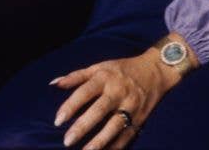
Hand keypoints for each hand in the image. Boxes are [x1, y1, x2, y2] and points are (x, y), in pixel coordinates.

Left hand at [51, 49, 179, 148]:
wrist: (154, 71)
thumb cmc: (121, 69)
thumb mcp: (99, 67)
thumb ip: (76, 76)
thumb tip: (53, 83)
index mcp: (105, 77)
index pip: (84, 92)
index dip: (70, 106)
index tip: (57, 121)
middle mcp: (117, 91)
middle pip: (99, 110)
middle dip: (82, 126)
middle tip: (67, 141)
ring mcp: (130, 106)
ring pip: (114, 126)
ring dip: (99, 141)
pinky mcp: (139, 119)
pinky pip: (126, 136)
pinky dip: (115, 147)